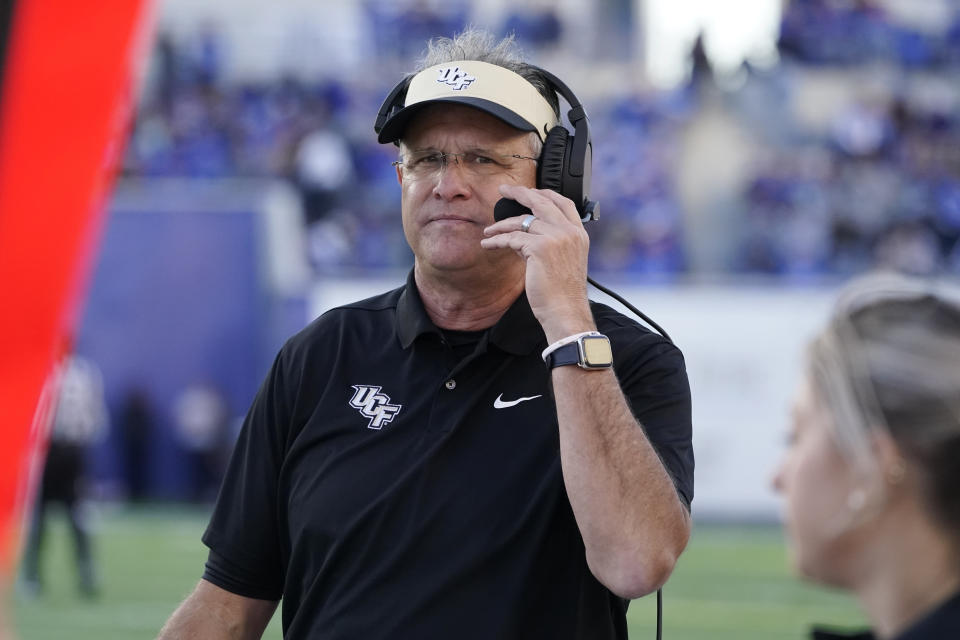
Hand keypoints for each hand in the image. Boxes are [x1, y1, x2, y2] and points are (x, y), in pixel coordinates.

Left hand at [481, 184, 594, 339]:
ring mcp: (556, 238)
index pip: (564, 202)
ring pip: (522, 221)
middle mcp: (569, 232)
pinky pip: (512, 238)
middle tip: (503, 189)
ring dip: (501, 225)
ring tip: (488, 231)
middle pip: (542, 201)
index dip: (545, 193)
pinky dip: (497, 240)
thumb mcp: (563, 261)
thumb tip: (523, 233)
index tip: (529, 191)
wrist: (566, 311)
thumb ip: (549, 242)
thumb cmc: (563, 293)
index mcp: (579, 234)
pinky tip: (487, 244)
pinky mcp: (539, 248)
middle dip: (520, 193)